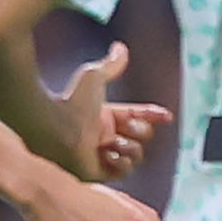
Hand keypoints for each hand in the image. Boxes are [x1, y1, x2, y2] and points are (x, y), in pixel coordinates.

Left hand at [52, 40, 172, 180]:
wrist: (55, 126)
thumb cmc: (70, 101)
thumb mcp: (94, 78)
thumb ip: (110, 65)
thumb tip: (120, 47)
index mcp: (106, 117)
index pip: (137, 117)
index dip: (153, 116)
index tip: (166, 116)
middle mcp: (106, 137)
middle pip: (142, 137)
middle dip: (138, 131)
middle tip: (123, 128)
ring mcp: (102, 156)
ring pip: (136, 156)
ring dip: (129, 148)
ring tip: (112, 143)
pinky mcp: (99, 173)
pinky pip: (124, 172)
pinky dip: (120, 163)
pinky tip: (106, 153)